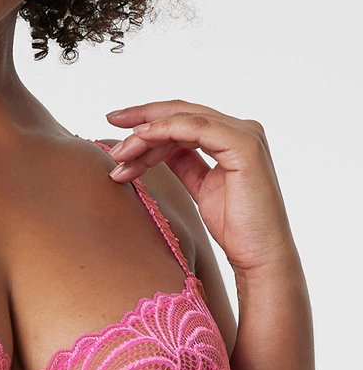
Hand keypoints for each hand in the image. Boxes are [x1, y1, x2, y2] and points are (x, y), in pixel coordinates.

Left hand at [105, 101, 297, 277]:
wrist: (260, 256)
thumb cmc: (236, 226)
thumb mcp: (200, 186)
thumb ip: (183, 161)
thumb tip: (154, 144)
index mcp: (232, 137)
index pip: (184, 119)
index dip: (150, 121)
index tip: (119, 129)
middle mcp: (242, 130)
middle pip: (182, 113)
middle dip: (142, 118)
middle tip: (111, 120)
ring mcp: (245, 134)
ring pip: (183, 119)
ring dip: (146, 133)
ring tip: (121, 152)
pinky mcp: (244, 145)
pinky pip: (195, 128)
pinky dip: (164, 130)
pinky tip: (142, 139)